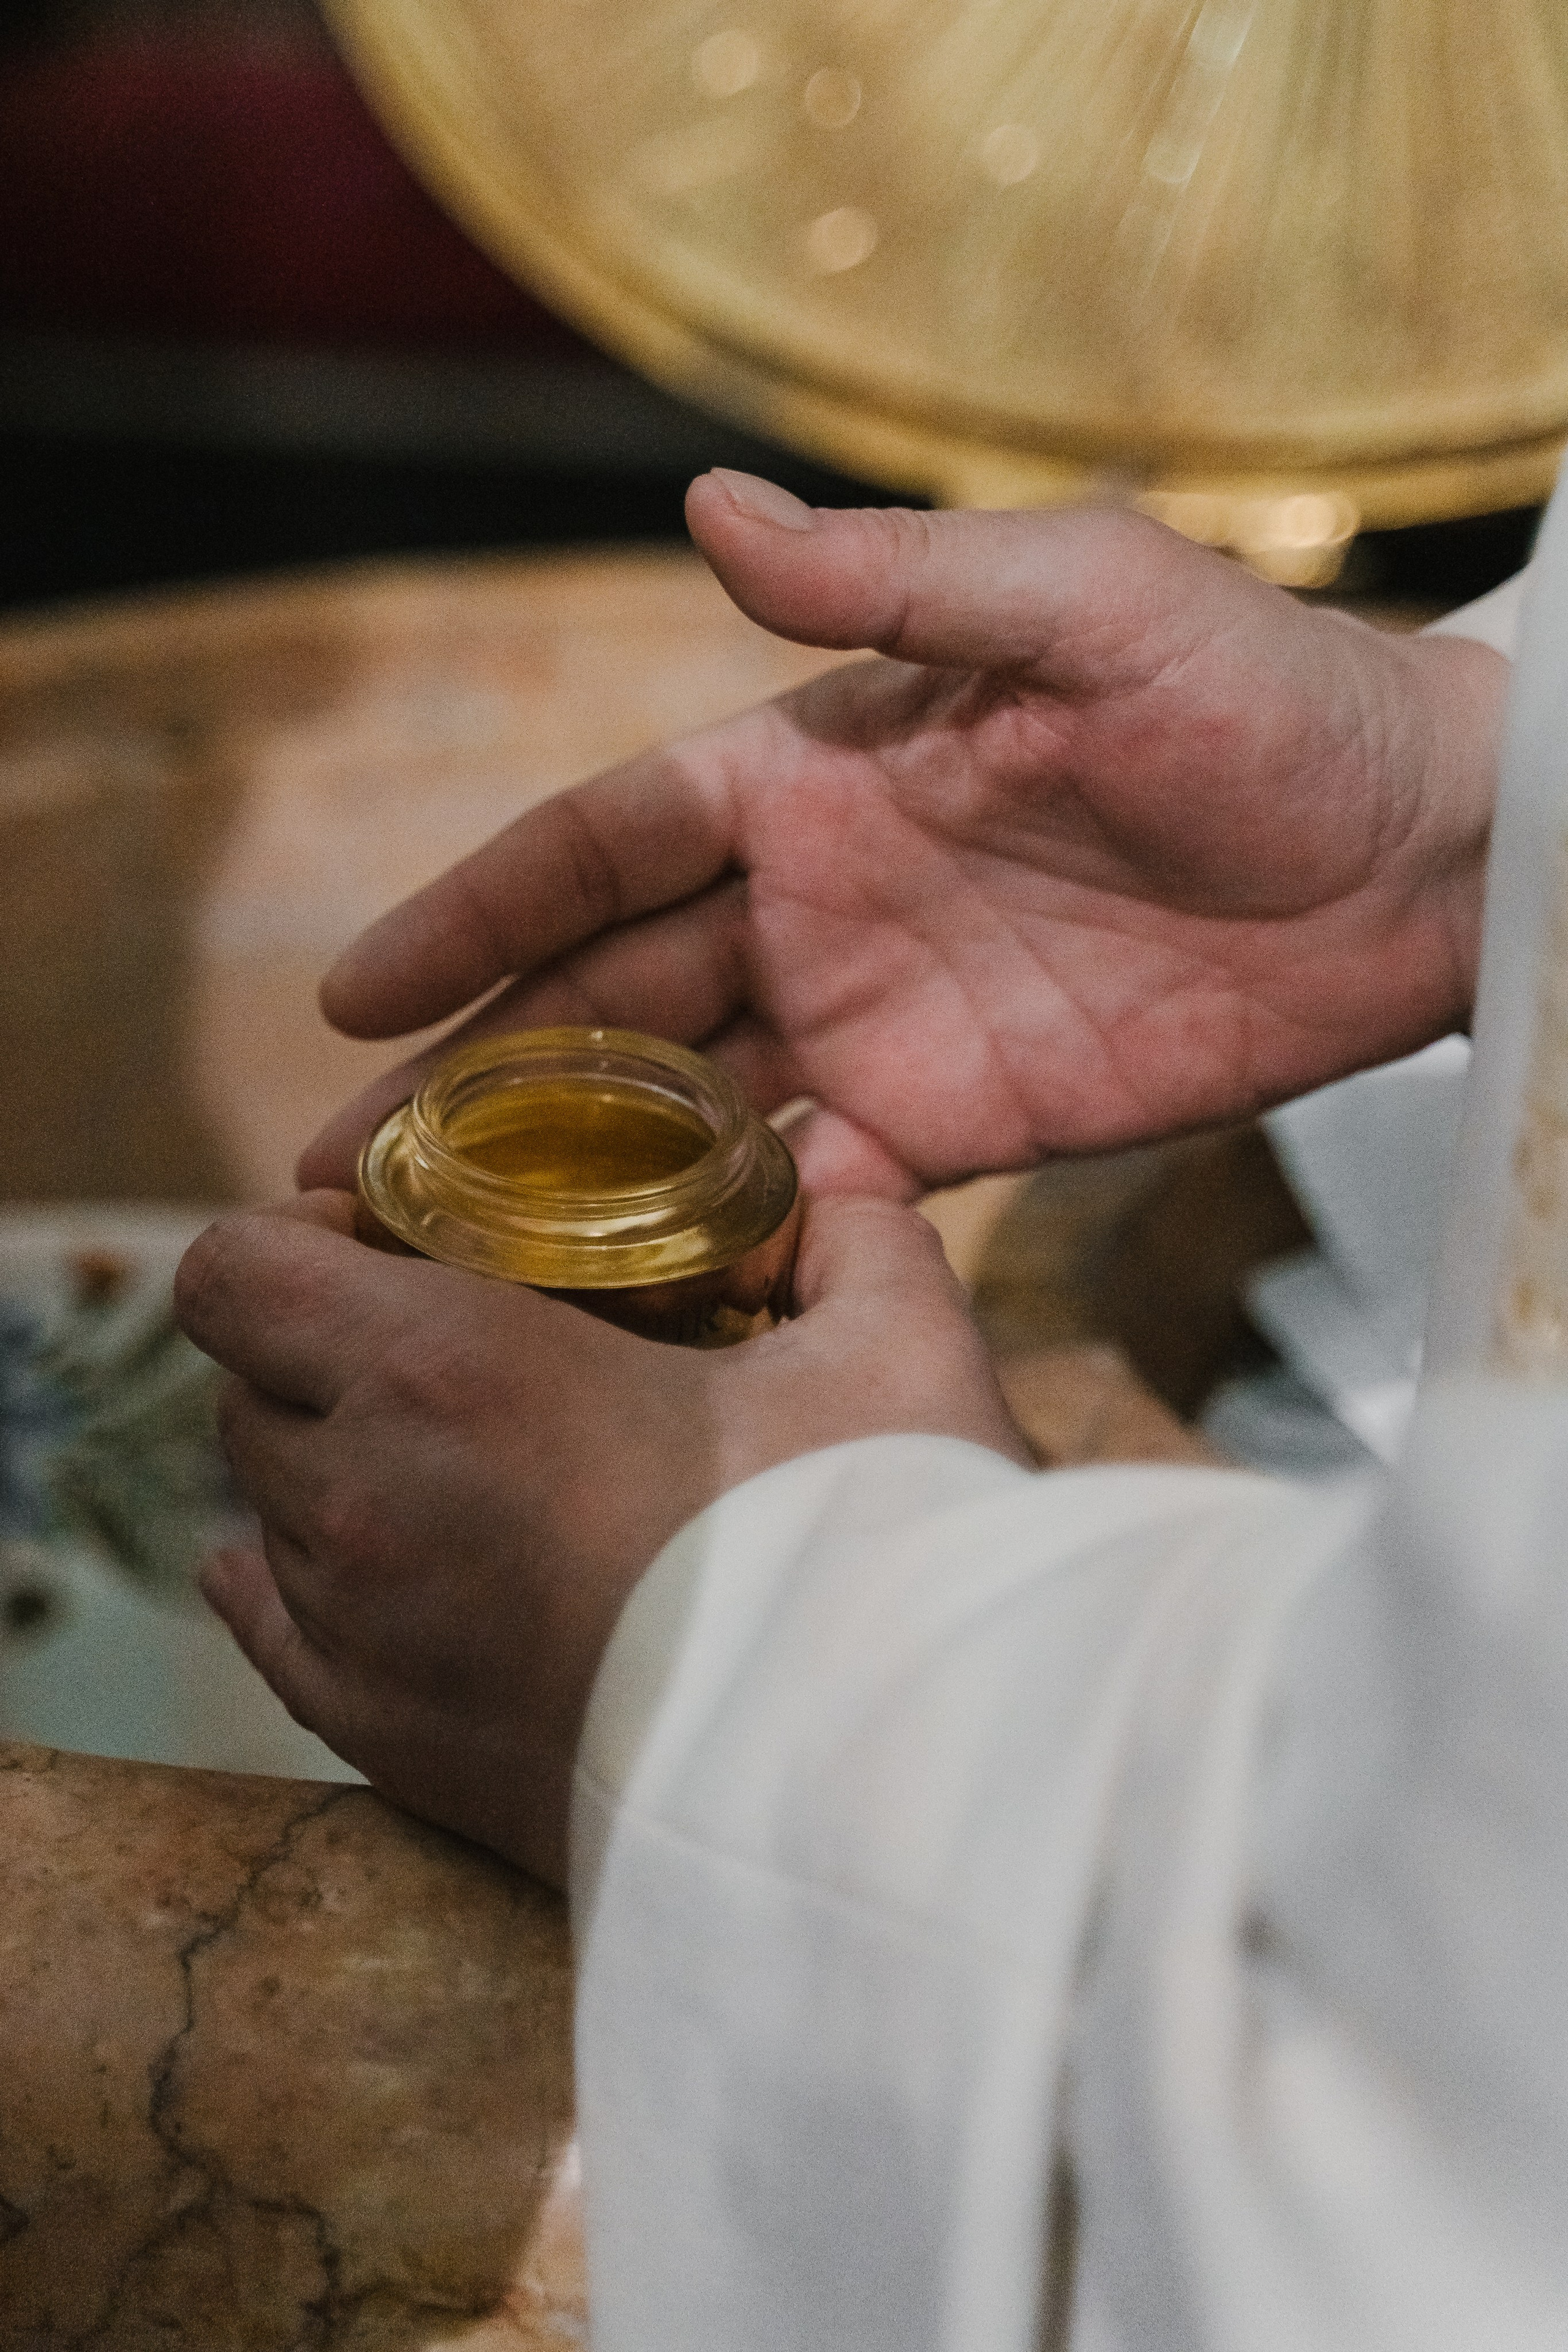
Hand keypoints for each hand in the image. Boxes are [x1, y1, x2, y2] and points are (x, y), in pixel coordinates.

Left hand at [174, 1191, 1030, 1885]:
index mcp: (447, 1370)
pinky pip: (267, 1626)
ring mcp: (358, 1632)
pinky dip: (293, 1575)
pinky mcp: (382, 1740)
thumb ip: (855, 1240)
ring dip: (341, 1460)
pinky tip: (365, 1560)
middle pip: (250, 1384)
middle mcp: (362, 1496)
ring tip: (469, 1461)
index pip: (234, 1269)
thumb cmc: (864, 1557)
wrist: (867, 1798)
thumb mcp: (896, 1354)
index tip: (390, 1241)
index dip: (294, 1236)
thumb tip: (830, 1194)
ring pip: (270, 1502)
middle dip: (330, 1345)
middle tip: (456, 1343)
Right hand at [299, 475, 1505, 1199]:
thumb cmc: (1258, 697)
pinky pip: (800, 1194)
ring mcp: (874, 1026)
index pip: (599, 846)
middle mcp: (813, 904)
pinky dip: (713, 1240)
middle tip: (333, 1182)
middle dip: (468, 1085)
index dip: (472, 914)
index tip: (349, 998)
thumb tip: (697, 510)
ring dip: (554, 1183)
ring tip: (434, 1258)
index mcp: (807, 773)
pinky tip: (619, 1301)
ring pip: (673, 1113)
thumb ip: (891, 579)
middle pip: (599, 1002)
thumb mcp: (1078, 598)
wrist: (1408, 862)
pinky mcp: (952, 1129)